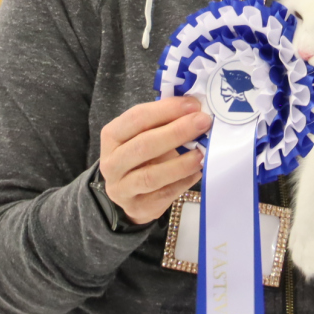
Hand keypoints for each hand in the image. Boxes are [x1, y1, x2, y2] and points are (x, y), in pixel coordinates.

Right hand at [99, 96, 210, 224]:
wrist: (131, 195)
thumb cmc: (142, 158)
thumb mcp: (145, 135)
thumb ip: (164, 122)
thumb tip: (195, 109)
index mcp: (112, 136)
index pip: (136, 118)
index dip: (166, 110)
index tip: (193, 105)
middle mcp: (111, 163)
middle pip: (143, 146)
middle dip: (176, 132)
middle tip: (202, 123)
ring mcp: (122, 188)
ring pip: (151, 175)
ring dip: (180, 163)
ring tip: (201, 154)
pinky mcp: (137, 208)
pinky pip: (163, 195)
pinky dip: (183, 182)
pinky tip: (197, 172)